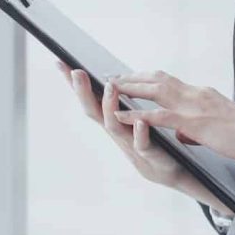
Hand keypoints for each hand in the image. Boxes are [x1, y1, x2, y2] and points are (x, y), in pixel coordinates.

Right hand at [56, 60, 183, 188]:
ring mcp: (130, 144)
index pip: (90, 99)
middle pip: (94, 111)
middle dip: (83, 92)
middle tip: (77, 71)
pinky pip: (142, 144)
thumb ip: (122, 104)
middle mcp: (117, 132)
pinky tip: (139, 121)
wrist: (173, 171)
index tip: (61, 63)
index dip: (74, 84)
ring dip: (110, 106)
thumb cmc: (151, 145)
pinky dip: (139, 133)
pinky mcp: (149, 155)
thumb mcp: (131, 123)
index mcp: (114, 121)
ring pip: (114, 126)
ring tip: (110, 88)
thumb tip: (110, 79)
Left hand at [108, 69, 234, 165]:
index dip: (146, 78)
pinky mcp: (194, 123)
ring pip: (155, 90)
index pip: (168, 80)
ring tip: (108, 88)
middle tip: (109, 77)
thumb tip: (183, 133)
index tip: (129, 78)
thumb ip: (197, 127)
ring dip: (129, 88)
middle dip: (132, 77)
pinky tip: (121, 115)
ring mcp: (194, 107)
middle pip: (157, 79)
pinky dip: (137, 114)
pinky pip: (159, 116)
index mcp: (201, 94)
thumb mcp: (218, 127)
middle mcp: (195, 94)